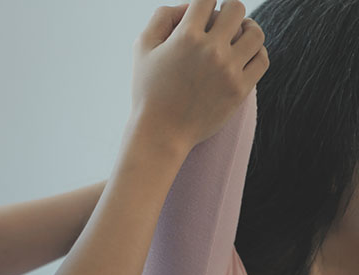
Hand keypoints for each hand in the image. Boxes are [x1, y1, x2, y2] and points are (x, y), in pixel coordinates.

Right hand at [131, 0, 268, 150]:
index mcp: (186, 37)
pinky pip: (262, 59)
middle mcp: (211, 50)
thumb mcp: (142, 50)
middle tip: (220, 24)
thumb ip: (160, 18)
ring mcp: (229, 70)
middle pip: (236, 8)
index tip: (200, 16)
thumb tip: (186, 6)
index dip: (203, 3)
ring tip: (237, 36)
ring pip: (255, 32)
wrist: (160, 133)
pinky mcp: (240, 89)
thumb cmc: (148, 91)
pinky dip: (256, 52)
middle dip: (227, 11)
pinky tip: (244, 55)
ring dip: (246, 29)